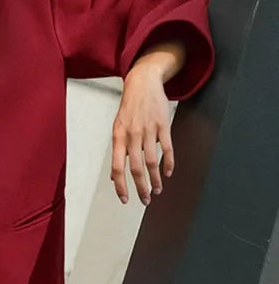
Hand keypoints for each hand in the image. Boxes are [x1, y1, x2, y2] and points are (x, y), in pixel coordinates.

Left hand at [111, 65, 173, 204]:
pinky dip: (168, 163)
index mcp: (118, 136)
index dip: (120, 185)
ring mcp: (148, 130)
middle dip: (141, 187)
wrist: (142, 83)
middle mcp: (132, 134)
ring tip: (157, 190)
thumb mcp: (117, 128)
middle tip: (145, 200)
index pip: (117, 166)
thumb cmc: (129, 108)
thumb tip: (114, 176)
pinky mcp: (163, 125)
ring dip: (155, 179)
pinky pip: (166, 148)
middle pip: (135, 167)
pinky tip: (168, 173)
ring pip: (151, 161)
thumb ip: (117, 151)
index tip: (125, 199)